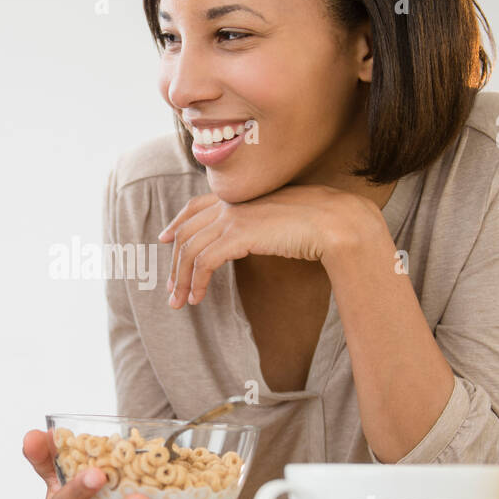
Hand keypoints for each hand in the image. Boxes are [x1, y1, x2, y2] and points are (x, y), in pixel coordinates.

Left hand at [159, 185, 375, 308]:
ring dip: (181, 279)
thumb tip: (252, 238)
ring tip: (181, 302)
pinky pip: (204, 262)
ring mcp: (232, 217)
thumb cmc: (316, 224)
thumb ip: (258, 224)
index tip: (165, 238)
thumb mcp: (279, 220)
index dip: (176, 222)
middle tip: (172, 290)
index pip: (195, 206)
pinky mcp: (237, 235)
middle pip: (186, 232)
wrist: (333, 222)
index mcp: (239, 196)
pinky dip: (196, 282)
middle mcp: (230, 203)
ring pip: (190, 250)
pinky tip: (198, 298)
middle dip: (175, 263)